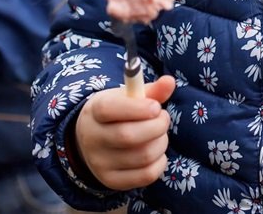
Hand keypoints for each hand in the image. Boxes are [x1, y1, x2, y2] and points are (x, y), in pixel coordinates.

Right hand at [73, 75, 174, 189]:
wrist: (92, 140)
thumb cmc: (117, 113)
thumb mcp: (128, 97)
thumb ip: (150, 90)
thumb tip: (169, 82)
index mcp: (94, 111)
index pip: (109, 109)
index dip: (138, 108)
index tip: (156, 106)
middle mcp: (93, 139)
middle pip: (128, 136)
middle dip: (157, 126)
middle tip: (163, 118)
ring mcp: (100, 163)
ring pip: (142, 156)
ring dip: (161, 142)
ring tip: (160, 134)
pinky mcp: (112, 181)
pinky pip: (146, 175)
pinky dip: (160, 162)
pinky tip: (156, 152)